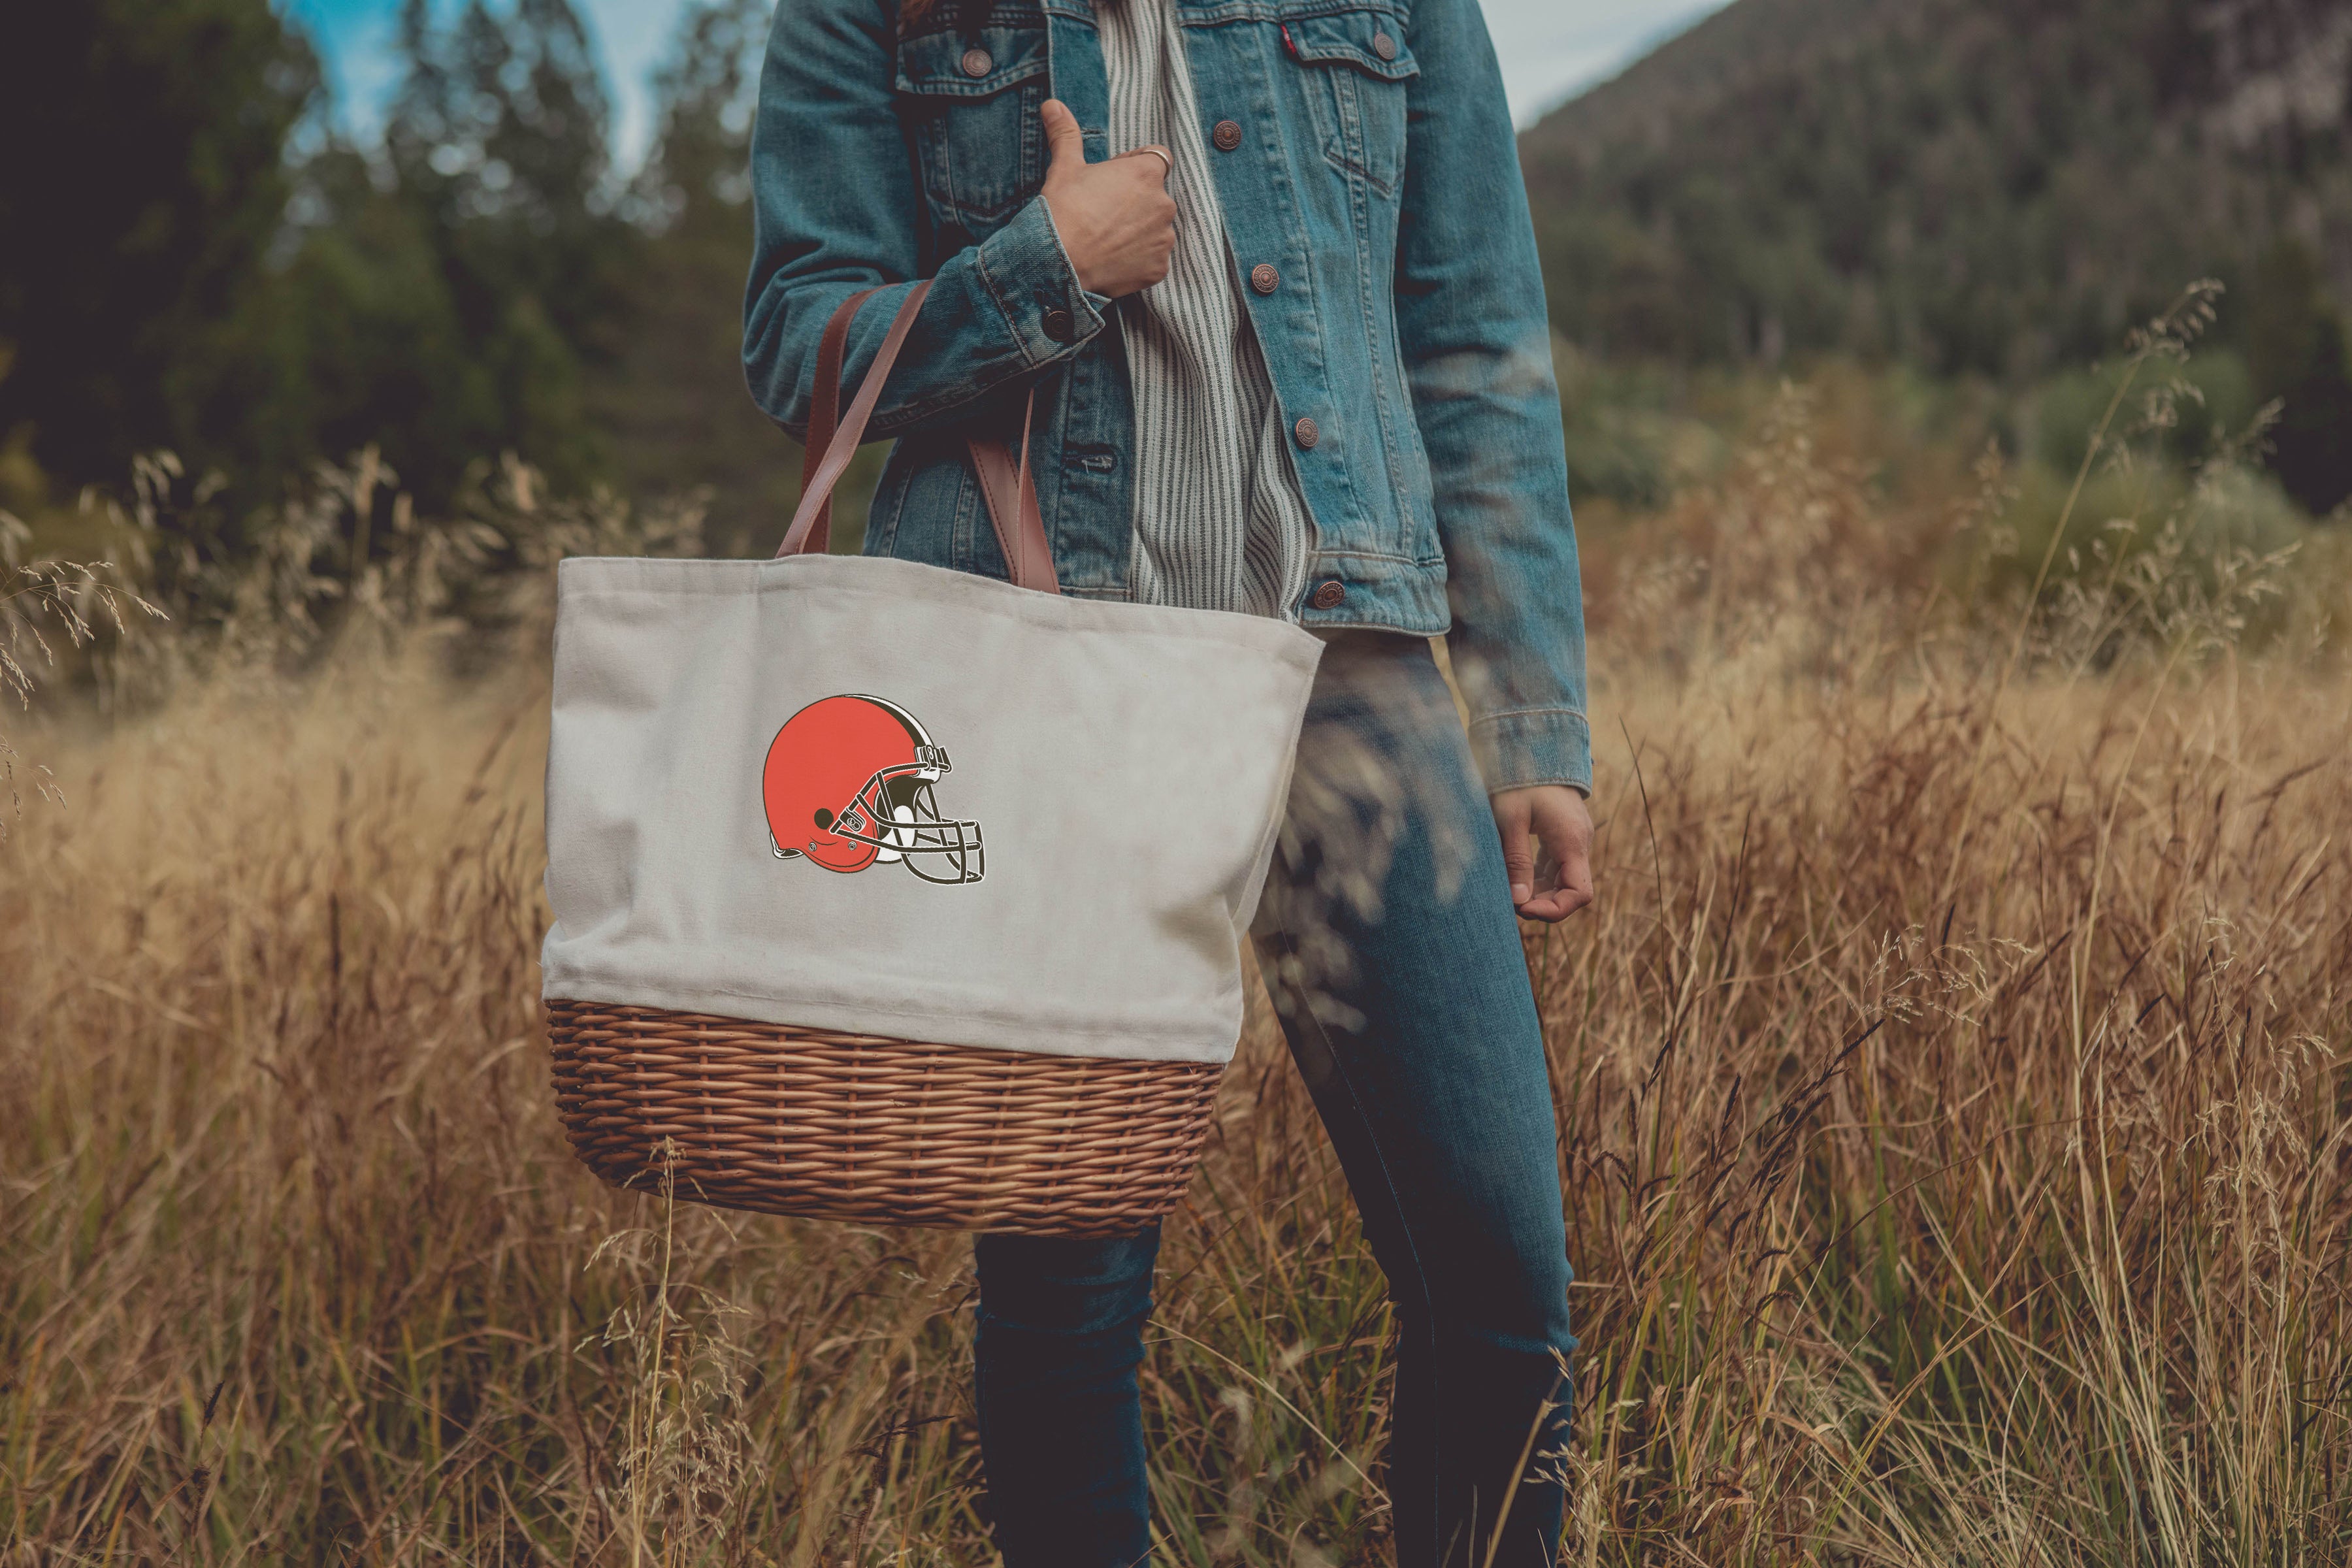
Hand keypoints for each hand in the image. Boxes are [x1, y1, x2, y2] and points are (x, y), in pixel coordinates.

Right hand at [1039, 98, 1175, 297]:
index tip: (1112, 180)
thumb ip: (1066, 133)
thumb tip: (1052, 104)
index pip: (1157, 159)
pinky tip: (1112, 259)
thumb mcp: (1064, 167)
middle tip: (1102, 213)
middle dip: (1135, 202)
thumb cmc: (1062, 210)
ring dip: (1138, 231)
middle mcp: (1164, 204)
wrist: (1057, 263)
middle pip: (1155, 197)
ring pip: (1155, 229)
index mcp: (1147, 173)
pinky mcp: (1159, 269)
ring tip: (1106, 239)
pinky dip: (1138, 259)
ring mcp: (1164, 239)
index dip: (1134, 167)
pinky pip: (1153, 259)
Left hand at [1491, 785, 1593, 922]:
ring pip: (1562, 879)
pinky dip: (1538, 877)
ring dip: (1538, 891)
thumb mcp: (1511, 819)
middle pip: (1571, 890)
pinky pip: (1556, 866)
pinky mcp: (1563, 834)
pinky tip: (1515, 877)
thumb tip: (1518, 901)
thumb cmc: (1520, 779)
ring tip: (1508, 891)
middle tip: (1509, 903)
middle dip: (1542, 903)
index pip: (1579, 893)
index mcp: (1571, 841)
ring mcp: (1573, 838)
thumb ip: (1516, 860)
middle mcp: (1579, 842)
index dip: (1554, 910)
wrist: (1533, 745)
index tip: (1523, 909)